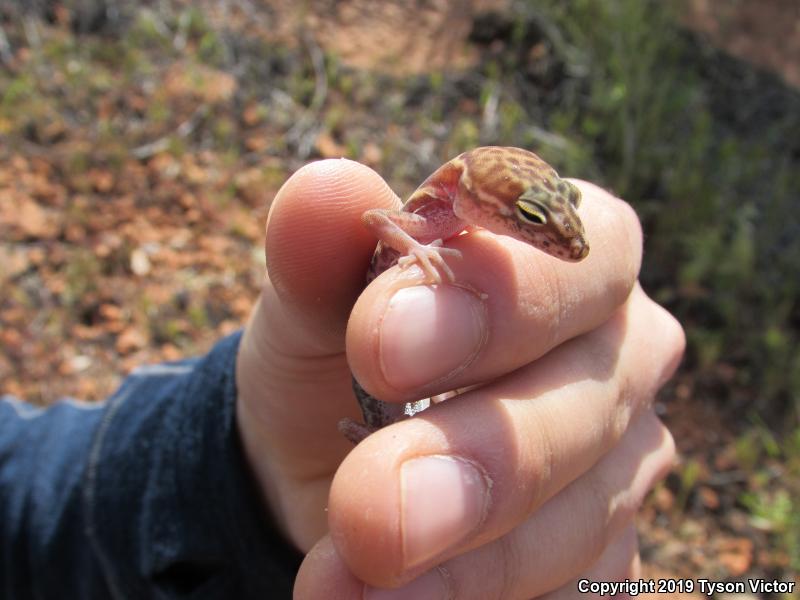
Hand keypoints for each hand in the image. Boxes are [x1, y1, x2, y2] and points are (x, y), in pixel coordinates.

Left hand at [235, 159, 683, 597]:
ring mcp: (623, 456)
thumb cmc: (339, 356)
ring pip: (581, 513)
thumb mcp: (311, 302)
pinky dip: (481, 599)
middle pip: (585, 396)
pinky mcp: (610, 547)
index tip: (379, 341)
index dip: (491, 293)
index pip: (571, 250)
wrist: (336, 456)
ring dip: (467, 558)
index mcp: (565, 253)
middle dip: (478, 454)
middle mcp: (616, 350)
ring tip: (351, 576)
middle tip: (369, 506)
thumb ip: (319, 249)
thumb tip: (323, 186)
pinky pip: (575, 586)